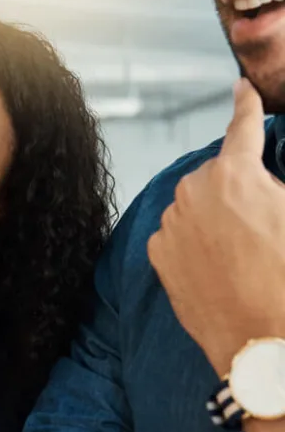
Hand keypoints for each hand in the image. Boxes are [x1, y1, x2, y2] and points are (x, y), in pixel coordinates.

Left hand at [148, 79, 284, 375]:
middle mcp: (193, 193)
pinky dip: (196, 240)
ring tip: (245, 250)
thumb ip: (280, 187)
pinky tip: (220, 264)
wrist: (265, 343)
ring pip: (195, 205)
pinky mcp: (158, 256)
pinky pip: (179, 234)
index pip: (242, 128)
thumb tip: (263, 183)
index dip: (246, 106)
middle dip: (238, 186)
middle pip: (219, 174)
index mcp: (235, 175)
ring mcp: (171, 225)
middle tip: (264, 220)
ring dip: (215, 215)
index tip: (241, 87)